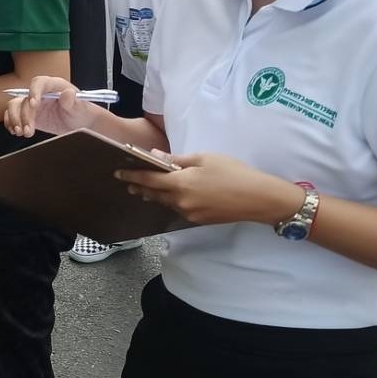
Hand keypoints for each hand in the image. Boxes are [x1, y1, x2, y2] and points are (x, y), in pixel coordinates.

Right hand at [4, 76, 99, 137]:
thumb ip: (73, 101)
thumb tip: (67, 94)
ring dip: (15, 119)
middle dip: (23, 114)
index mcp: (54, 86)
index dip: (34, 92)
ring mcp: (33, 104)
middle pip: (24, 98)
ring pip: (15, 106)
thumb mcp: (80, 107)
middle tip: (28, 129)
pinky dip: (11, 122)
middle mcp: (40, 93)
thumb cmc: (82, 112)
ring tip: (22, 133)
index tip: (34, 105)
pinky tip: (16, 131)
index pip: (39, 82)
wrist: (80, 123)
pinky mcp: (29, 115)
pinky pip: (13, 115)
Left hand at [115, 152, 305, 226]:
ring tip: (145, 188)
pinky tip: (171, 195)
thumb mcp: (204, 159)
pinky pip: (178, 209)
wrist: (258, 198)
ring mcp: (189, 214)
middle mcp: (180, 202)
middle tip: (128, 182)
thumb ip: (177, 160)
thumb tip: (156, 157)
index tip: (118, 173)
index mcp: (180, 184)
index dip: (131, 176)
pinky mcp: (198, 220)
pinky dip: (170, 201)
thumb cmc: (233, 172)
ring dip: (154, 195)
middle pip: (153, 194)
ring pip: (165, 203)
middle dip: (140, 187)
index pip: (148, 180)